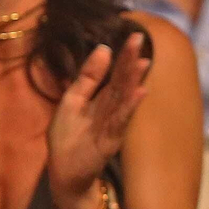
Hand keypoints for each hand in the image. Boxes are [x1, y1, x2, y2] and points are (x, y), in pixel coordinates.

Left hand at [47, 31, 149, 208]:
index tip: (134, 36)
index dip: (123, 56)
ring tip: (143, 62)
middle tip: (140, 40)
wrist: (64, 173)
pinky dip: (131, 106)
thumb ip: (87, 78)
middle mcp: (110, 109)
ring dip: (134, 80)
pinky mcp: (111, 140)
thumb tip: (103, 49)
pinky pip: (121, 120)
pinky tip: (140, 92)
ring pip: (124, 98)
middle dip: (130, 62)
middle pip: (121, 82)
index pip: (115, 74)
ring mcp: (113, 124)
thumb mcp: (71, 101)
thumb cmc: (67, 138)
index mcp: (100, 98)